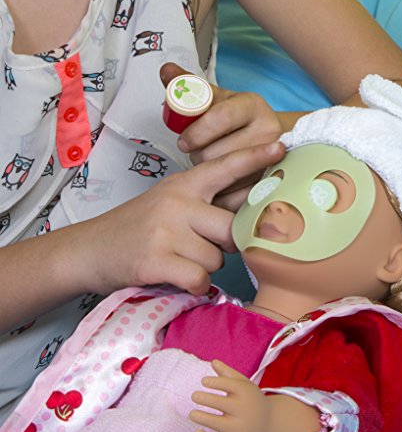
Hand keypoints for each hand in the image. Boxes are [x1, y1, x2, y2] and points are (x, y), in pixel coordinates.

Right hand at [78, 142, 283, 296]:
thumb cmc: (138, 228)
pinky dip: (193, 285)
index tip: (281, 147)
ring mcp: (166, 230)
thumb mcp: (170, 203)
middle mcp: (177, 202)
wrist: (91, 249)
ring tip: (177, 259)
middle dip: (225, 244)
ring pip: (217, 259)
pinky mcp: (156, 260)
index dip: (254, 157)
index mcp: (183, 185)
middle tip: (201, 245)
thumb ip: (206, 205)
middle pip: (232, 228)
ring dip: (204, 266)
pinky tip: (175, 276)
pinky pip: (200, 279)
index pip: (224, 167)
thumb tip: (249, 213)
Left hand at [160, 63, 288, 209]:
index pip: (219, 117)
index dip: (196, 132)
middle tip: (200, 152)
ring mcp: (272, 157)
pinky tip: (220, 179)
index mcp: (252, 105)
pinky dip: (220, 190)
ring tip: (213, 161)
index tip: (184, 142)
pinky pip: (234, 193)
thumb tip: (166, 71)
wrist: (269, 137)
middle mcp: (268, 129)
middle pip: (217, 152)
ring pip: (224, 175)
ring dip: (209, 173)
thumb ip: (188, 86)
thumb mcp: (215, 99)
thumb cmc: (236, 119)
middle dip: (199, 155)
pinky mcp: (269, 180)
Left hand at [190, 360, 269, 431]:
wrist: (268, 424)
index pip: (227, 384)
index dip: (213, 382)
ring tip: (192, 414)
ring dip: (200, 417)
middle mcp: (244, 410)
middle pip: (220, 403)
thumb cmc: (250, 399)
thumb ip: (228, 373)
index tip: (204, 381)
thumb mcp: (243, 384)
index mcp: (246, 393)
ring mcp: (239, 428)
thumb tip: (213, 361)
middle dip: (203, 398)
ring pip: (215, 423)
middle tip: (194, 396)